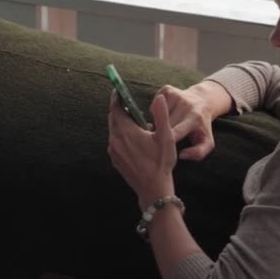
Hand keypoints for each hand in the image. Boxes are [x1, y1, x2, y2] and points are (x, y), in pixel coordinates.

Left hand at [107, 90, 176, 208]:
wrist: (153, 189)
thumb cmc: (161, 163)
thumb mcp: (166, 137)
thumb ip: (162, 115)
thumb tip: (159, 97)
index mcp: (126, 131)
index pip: (115, 108)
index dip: (117, 97)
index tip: (118, 89)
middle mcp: (115, 139)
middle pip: (113, 118)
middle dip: (120, 110)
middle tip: (130, 104)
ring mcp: (113, 151)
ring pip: (114, 130)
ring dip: (122, 124)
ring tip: (137, 124)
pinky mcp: (115, 159)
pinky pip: (115, 142)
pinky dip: (122, 136)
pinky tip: (136, 140)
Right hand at [155, 83, 221, 160]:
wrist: (203, 101)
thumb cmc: (202, 126)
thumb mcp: (206, 141)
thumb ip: (198, 153)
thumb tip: (181, 155)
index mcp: (195, 118)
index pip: (176, 131)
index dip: (165, 139)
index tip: (158, 147)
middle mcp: (185, 104)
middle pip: (163, 123)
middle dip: (159, 132)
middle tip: (160, 139)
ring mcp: (176, 95)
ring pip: (157, 114)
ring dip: (158, 122)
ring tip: (167, 124)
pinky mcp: (167, 89)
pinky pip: (154, 105)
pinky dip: (155, 111)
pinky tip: (165, 113)